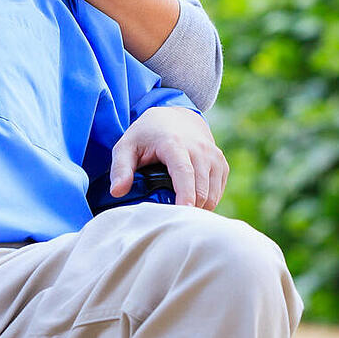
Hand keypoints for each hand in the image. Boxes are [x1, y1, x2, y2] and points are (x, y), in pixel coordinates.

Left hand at [110, 106, 227, 210]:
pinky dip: (206, 201)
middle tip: (169, 221)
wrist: (176, 115)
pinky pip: (217, 192)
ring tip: (177, 213)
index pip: (184, 172)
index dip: (185, 195)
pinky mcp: (221, 163)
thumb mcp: (126, 146)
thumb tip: (117, 192)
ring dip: (197, 208)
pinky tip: (189, 202)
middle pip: (200, 188)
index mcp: (175, 144)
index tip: (182, 212)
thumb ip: (120, 168)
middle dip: (188, 210)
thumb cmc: (148, 134)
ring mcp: (213, 156)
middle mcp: (199, 149)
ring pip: (211, 194)